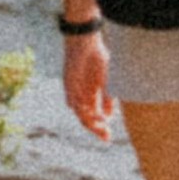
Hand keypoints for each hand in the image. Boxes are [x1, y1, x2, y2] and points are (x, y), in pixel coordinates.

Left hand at [62, 24, 118, 140]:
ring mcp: (74, 92)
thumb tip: (109, 116)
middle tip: (106, 136)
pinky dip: (83, 109)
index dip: (101, 127)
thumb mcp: (106, 80)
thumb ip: (108, 97)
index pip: (94, 117)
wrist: (85, 42)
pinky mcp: (69, 85)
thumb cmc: (97, 58)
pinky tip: (93, 114)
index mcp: (91, 96)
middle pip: (87, 119)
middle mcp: (81, 97)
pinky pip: (74, 101)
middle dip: (97, 129)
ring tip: (101, 127)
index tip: (109, 136)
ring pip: (80, 113)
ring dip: (91, 121)